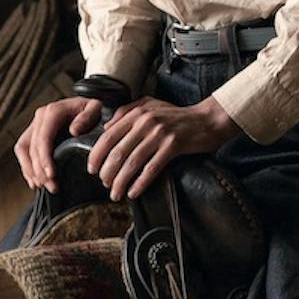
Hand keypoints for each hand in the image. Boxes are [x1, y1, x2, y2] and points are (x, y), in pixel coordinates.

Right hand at [16, 94, 107, 189]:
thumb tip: (73, 130)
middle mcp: (40, 117)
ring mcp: (35, 125)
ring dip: (31, 171)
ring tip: (43, 186)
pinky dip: (27, 168)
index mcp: (53, 111)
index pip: (43, 137)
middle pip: (33, 147)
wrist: (87, 108)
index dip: (44, 158)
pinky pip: (23, 151)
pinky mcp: (32, 134)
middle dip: (40, 170)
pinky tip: (35, 182)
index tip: (51, 175)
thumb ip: (87, 116)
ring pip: (24, 150)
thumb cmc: (93, 110)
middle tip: (52, 186)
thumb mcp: (95, 108)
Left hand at [88, 95, 238, 199]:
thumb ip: (126, 112)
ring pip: (132, 162)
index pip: (108, 136)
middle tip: (104, 185)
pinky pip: (151, 168)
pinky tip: (133, 192)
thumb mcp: (150, 105)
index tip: (91, 169)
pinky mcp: (173, 146)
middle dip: (107, 172)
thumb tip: (106, 128)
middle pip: (118, 152)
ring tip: (115, 194)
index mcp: (137, 112)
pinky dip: (140, 183)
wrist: (207, 120)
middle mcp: (146, 122)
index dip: (97, 154)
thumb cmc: (177, 115)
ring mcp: (160, 134)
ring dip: (121, 181)